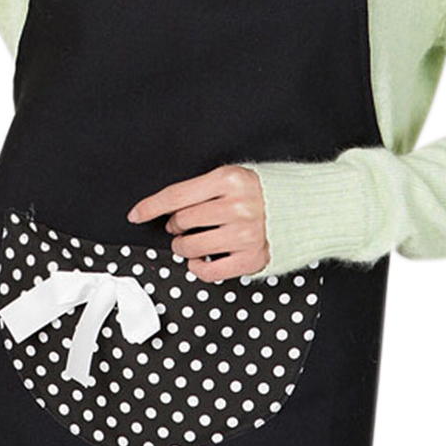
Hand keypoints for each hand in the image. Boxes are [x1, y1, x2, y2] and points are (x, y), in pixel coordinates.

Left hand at [126, 165, 269, 281]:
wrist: (309, 208)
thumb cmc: (272, 191)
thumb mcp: (238, 175)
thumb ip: (206, 189)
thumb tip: (169, 207)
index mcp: (230, 180)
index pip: (177, 195)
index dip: (151, 207)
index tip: (137, 214)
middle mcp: (237, 206)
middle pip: (182, 221)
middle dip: (175, 225)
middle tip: (182, 225)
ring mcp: (245, 234)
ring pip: (191, 246)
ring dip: (182, 247)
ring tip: (189, 242)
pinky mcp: (251, 258)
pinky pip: (209, 270)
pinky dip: (197, 267)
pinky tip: (199, 259)